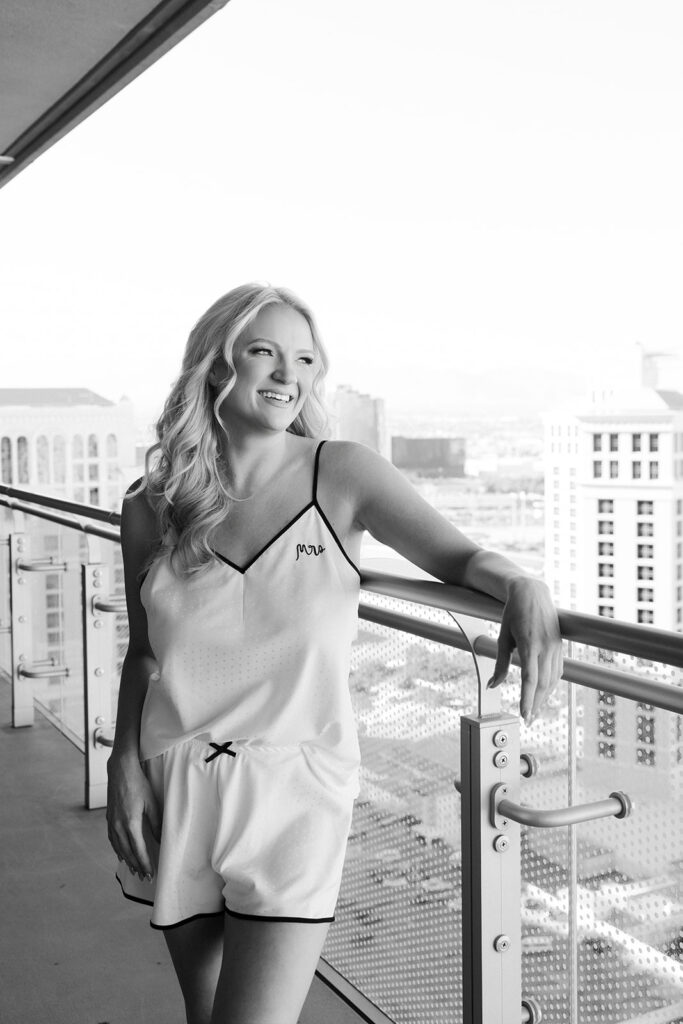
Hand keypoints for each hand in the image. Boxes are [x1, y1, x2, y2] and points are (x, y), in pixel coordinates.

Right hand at [106, 755, 161, 880]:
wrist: (120, 770)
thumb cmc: (138, 784)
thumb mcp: (151, 802)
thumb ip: (156, 823)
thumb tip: (161, 839)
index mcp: (130, 823)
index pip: (139, 850)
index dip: (145, 863)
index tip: (150, 874)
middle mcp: (118, 826)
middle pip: (127, 852)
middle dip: (136, 866)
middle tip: (144, 877)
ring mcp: (112, 822)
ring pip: (119, 847)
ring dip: (127, 860)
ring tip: (134, 870)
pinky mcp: (109, 818)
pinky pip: (112, 839)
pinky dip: (117, 849)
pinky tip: (121, 854)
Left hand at [487, 577, 562, 724]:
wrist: (532, 592)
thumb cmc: (513, 613)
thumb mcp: (502, 637)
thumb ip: (499, 663)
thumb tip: (492, 685)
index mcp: (530, 643)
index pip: (530, 678)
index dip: (528, 699)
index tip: (524, 715)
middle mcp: (546, 646)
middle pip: (543, 683)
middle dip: (536, 704)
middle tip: (527, 719)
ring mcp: (555, 646)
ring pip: (553, 679)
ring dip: (544, 697)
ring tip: (534, 710)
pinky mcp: (560, 646)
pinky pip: (558, 670)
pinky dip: (551, 684)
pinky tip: (544, 692)